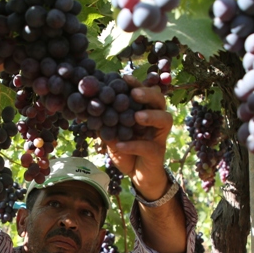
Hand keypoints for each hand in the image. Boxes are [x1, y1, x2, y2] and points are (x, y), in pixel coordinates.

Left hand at [105, 76, 172, 200]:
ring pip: (165, 119)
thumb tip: (88, 105)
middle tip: (134, 94)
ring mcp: (158, 136)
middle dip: (148, 94)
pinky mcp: (157, 153)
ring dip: (151, 115)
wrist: (136, 175)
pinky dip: (134, 145)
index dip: (136, 84)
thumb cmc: (126, 150)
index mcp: (145, 111)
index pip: (144, 93)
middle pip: (160, 100)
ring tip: (136, 116)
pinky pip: (148, 146)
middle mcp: (156, 121)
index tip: (123, 78)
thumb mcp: (112, 134)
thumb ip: (105, 121)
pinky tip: (120, 144)